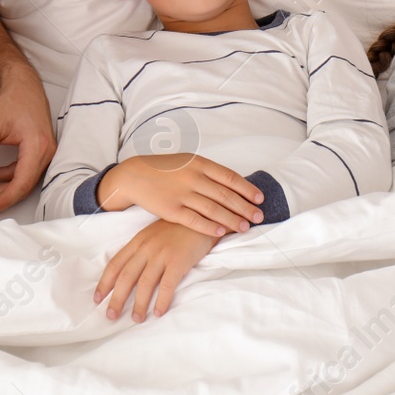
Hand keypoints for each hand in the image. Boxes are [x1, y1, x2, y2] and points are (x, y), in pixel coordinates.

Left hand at [0, 67, 56, 215]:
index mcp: (37, 146)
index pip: (22, 183)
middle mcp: (46, 152)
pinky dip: (4, 176)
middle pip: (22, 186)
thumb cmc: (12, 101)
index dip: (3, 199)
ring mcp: (45, 153)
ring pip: (22, 180)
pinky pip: (23, 172)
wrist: (24, 87)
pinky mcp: (39, 153)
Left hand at [96, 219, 217, 320]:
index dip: (105, 283)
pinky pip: (167, 285)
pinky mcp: (179, 261)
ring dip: (139, 304)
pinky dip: (162, 300)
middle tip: (111, 316)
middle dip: (117, 299)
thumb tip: (128, 273)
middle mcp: (147, 248)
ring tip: (137, 319)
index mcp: (138, 241)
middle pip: (126, 277)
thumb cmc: (179, 227)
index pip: (115, 264)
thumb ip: (141, 249)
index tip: (97, 299)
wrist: (204, 218)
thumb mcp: (154, 234)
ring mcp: (163, 254)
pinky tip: (158, 312)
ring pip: (145, 284)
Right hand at [103, 154, 264, 237]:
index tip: (259, 198)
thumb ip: (208, 171)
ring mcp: (182, 194)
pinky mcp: (171, 210)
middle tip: (259, 216)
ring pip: (213, 209)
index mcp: (199, 163)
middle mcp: (193, 178)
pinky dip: (209, 227)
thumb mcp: (188, 162)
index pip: (229, 177)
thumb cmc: (166, 169)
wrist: (135, 175)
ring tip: (245, 227)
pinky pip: (194, 220)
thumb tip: (234, 183)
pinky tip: (221, 232)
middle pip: (225, 195)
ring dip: (231, 219)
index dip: (247, 188)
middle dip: (244, 207)